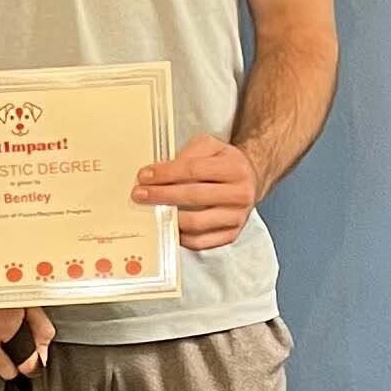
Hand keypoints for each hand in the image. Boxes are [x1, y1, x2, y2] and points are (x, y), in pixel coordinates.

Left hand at [133, 134, 257, 250]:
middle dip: (162, 195)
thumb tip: (159, 172)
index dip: (166, 174)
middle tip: (140, 195)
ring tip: (151, 211)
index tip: (144, 176)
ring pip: (196, 223)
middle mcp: (240, 194)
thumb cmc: (225, 164)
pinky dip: (181, 236)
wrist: (250, 180)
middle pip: (194, 196)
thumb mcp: (210, 147)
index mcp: (234, 168)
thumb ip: (187, 154)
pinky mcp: (231, 235)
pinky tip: (168, 226)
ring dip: (168, 218)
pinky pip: (201, 242)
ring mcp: (237, 218)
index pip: (193, 170)